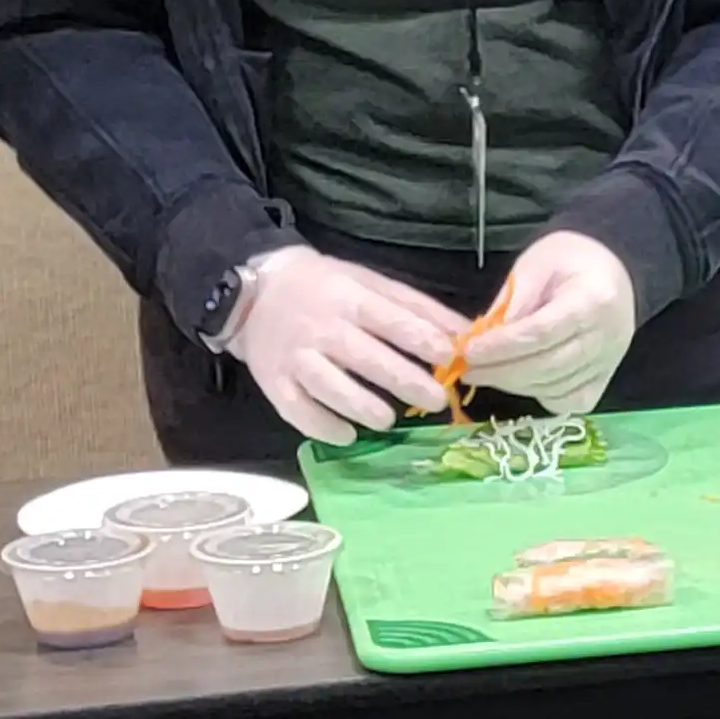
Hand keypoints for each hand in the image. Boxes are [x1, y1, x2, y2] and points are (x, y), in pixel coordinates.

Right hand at [220, 247, 467, 443]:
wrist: (253, 294)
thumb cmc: (326, 288)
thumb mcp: (372, 284)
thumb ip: (419, 309)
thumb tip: (466, 333)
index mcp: (351, 300)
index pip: (391, 321)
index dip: (422, 340)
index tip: (449, 358)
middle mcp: (322, 329)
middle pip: (366, 358)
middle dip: (404, 382)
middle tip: (435, 400)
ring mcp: (294, 357)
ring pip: (330, 387)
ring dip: (362, 407)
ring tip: (387, 419)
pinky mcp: (272, 382)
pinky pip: (296, 410)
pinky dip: (322, 426)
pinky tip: (347, 434)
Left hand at [455, 230, 639, 416]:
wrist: (613, 270)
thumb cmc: (570, 260)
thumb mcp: (535, 266)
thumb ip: (511, 303)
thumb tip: (482, 339)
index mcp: (592, 301)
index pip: (541, 333)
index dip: (501, 347)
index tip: (469, 351)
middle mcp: (608, 337)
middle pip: (548, 366)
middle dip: (501, 372)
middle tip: (467, 369)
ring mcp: (609, 362)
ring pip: (557, 387)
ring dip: (515, 385)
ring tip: (488, 374)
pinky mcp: (606, 377)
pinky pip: (572, 401)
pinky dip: (543, 397)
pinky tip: (522, 383)